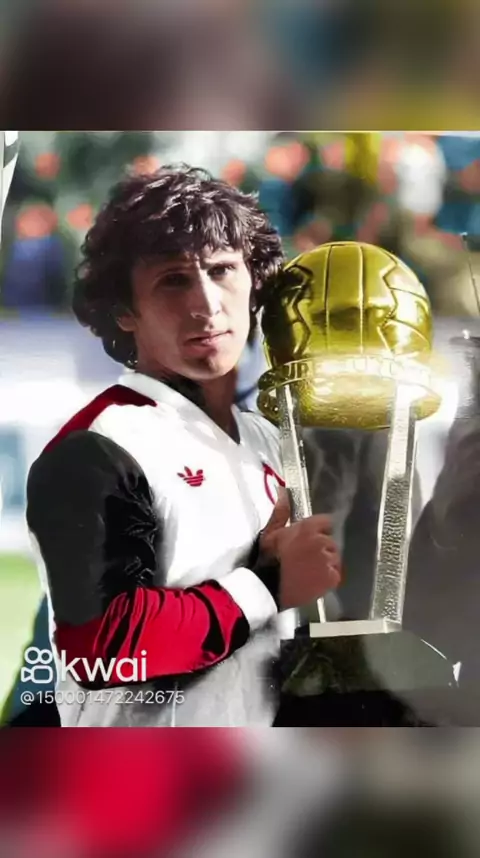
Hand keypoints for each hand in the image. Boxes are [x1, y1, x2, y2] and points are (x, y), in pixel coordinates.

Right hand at [260, 488, 340, 610]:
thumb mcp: (270, 532)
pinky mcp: (332, 577)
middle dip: (321, 548)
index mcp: (308, 527)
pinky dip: (327, 578)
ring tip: (309, 571)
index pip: (327, 521)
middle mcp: (321, 541)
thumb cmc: (268, 559)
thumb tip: (282, 491)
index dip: (319, 530)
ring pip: (333, 558)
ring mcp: (328, 560)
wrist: (268, 588)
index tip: (311, 538)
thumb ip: (281, 512)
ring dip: (325, 563)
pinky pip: (335, 574)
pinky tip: (314, 580)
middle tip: (306, 559)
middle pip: (330, 541)